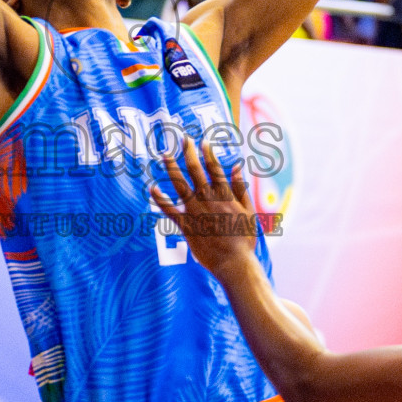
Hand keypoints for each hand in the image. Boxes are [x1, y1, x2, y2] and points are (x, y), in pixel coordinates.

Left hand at [150, 136, 259, 281]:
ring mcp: (196, 211)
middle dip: (189, 152)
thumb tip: (237, 166)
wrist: (234, 262)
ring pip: (181, 185)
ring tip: (165, 155)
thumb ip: (242, 188)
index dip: (208, 153)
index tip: (203, 142)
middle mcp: (209, 199)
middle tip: (184, 139)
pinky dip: (160, 199)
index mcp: (225, 195)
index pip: (215, 168)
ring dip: (172, 168)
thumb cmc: (244, 239)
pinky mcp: (186, 225)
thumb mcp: (249, 211)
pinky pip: (170, 209)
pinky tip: (153, 188)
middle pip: (196, 170)